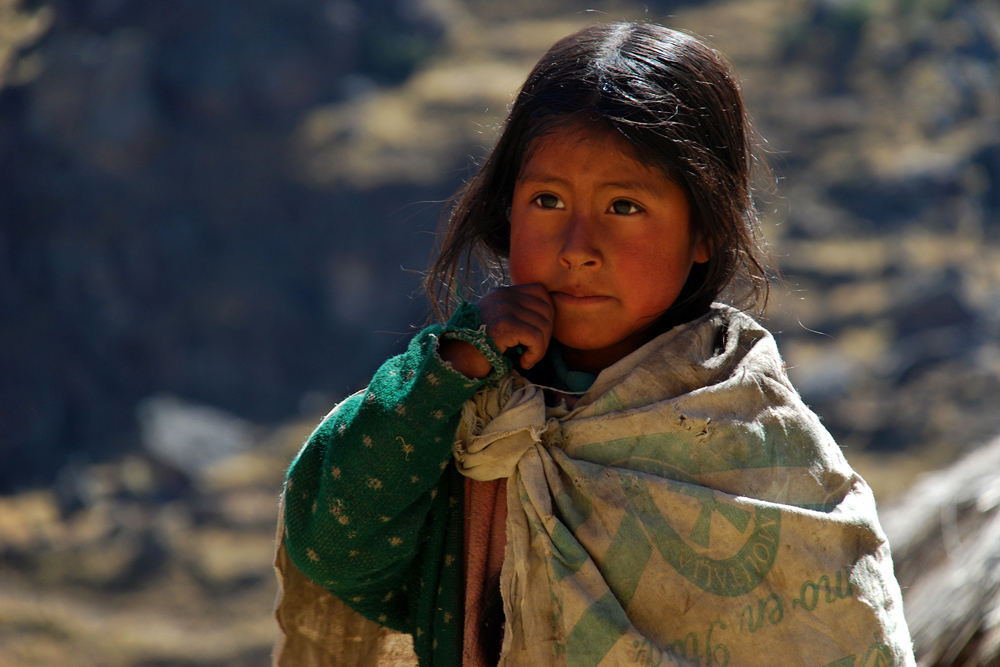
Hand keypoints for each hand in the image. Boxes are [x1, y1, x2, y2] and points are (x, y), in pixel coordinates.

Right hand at [438, 284, 553, 378]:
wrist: (453, 360)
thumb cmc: (476, 347)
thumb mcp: (495, 321)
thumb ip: (515, 313)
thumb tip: (548, 317)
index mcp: (502, 292)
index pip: (540, 291)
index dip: (547, 313)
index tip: (538, 334)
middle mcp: (503, 295)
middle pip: (546, 308)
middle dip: (546, 333)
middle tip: (534, 351)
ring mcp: (503, 308)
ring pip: (543, 324)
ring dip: (541, 347)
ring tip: (528, 358)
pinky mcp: (505, 325)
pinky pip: (536, 337)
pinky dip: (536, 353)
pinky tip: (524, 362)